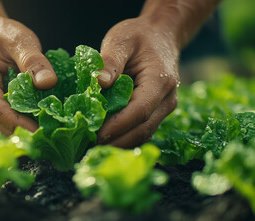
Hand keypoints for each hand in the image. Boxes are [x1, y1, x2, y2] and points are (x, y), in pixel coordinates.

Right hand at [0, 15, 57, 134]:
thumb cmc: (0, 34)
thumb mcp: (19, 40)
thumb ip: (34, 60)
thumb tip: (48, 82)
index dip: (17, 122)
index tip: (40, 130)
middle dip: (22, 129)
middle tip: (50, 129)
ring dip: (21, 128)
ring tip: (45, 125)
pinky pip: (2, 122)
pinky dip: (19, 123)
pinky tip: (37, 119)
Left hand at [97, 17, 179, 147]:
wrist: (160, 36)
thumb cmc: (139, 36)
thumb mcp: (121, 39)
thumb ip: (110, 60)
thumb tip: (99, 83)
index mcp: (160, 81)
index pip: (140, 111)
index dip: (118, 126)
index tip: (95, 134)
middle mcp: (167, 99)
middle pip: (142, 129)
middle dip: (116, 141)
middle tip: (88, 149)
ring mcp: (163, 108)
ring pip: (143, 134)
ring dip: (119, 144)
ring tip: (92, 149)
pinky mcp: (156, 113)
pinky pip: (141, 131)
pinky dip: (123, 139)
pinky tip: (103, 142)